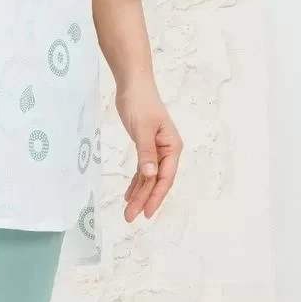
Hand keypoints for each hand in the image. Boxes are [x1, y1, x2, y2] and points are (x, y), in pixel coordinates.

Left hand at [114, 78, 181, 222]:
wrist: (133, 84)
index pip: (165, 178)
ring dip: (139, 194)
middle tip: (130, 217)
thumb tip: (150, 175)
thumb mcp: (142, 129)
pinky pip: (142, 170)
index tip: (146, 213)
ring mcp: (157, 149)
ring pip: (148, 178)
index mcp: (172, 147)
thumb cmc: (140, 102)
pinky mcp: (146, 146)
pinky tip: (130, 195)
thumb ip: (146, 153)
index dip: (156, 197)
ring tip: (128, 212)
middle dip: (144, 200)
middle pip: (156, 181)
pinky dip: (136, 182)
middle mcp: (168, 151)